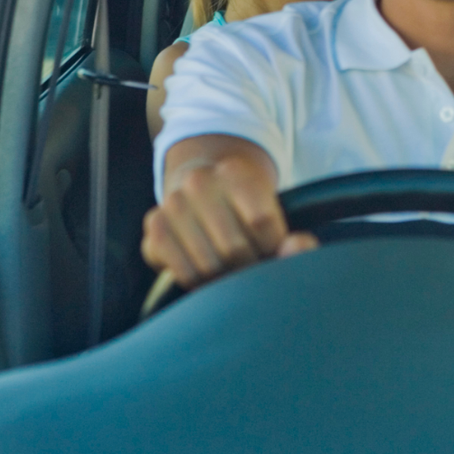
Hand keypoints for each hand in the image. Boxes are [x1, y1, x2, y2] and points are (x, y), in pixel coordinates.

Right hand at [140, 137, 315, 290]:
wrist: (203, 190)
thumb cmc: (246, 212)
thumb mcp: (274, 216)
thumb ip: (294, 240)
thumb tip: (298, 248)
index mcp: (235, 171)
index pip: (262, 222)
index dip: (273, 247)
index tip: (272, 249)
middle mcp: (199, 181)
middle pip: (235, 248)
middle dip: (249, 267)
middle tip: (252, 264)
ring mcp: (172, 204)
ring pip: (209, 265)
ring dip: (225, 279)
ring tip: (232, 269)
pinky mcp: (154, 227)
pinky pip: (184, 272)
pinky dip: (200, 282)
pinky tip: (208, 271)